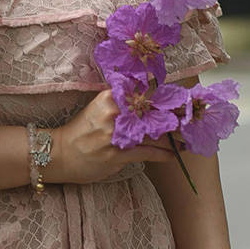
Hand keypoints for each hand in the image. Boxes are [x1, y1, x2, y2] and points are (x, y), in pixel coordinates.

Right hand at [46, 89, 175, 184]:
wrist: (60, 153)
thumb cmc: (81, 131)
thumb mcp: (98, 108)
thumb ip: (119, 102)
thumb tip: (144, 97)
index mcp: (109, 96)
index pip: (143, 93)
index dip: (165, 98)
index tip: (181, 102)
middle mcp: (114, 112)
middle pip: (152, 113)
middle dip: (173, 119)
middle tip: (189, 122)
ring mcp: (116, 134)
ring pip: (154, 134)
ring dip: (173, 139)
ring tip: (185, 141)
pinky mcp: (118, 154)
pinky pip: (148, 153)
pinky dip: (164, 155)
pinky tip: (173, 156)